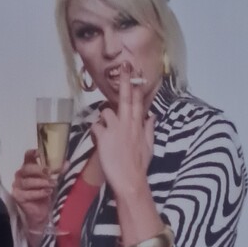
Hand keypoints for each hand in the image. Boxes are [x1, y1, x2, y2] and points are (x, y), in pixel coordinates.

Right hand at [11, 149, 54, 234]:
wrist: (40, 212)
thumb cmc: (44, 193)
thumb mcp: (53, 181)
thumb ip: (58, 172)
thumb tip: (67, 163)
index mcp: (28, 168)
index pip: (27, 157)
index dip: (31, 153)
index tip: (39, 153)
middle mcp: (20, 175)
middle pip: (26, 168)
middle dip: (38, 170)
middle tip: (49, 172)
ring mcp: (17, 186)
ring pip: (27, 182)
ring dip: (41, 182)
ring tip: (52, 184)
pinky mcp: (17, 196)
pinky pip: (28, 193)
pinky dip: (39, 193)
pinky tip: (47, 193)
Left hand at [90, 63, 154, 198]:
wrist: (130, 181)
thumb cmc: (139, 166)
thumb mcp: (149, 146)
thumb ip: (149, 129)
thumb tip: (152, 116)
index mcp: (139, 126)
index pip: (139, 102)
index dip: (137, 87)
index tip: (136, 72)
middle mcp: (128, 124)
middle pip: (126, 98)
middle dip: (125, 80)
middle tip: (124, 65)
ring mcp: (116, 129)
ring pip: (106, 112)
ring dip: (103, 119)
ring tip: (106, 131)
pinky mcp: (104, 137)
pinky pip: (95, 127)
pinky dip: (95, 132)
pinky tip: (99, 141)